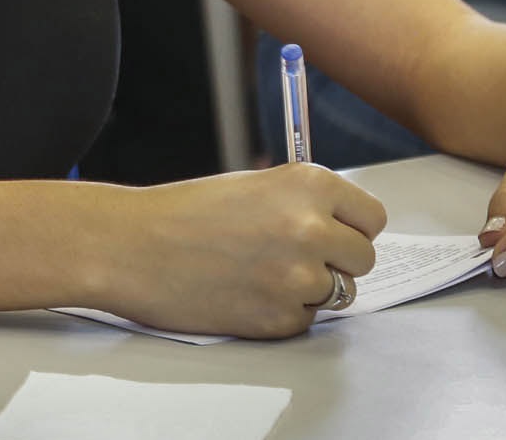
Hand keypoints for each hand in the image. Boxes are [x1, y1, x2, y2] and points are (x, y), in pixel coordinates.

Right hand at [94, 163, 385, 338]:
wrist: (132, 247)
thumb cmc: (183, 212)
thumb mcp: (253, 185)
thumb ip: (302, 204)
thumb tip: (341, 229)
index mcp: (308, 185)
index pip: (373, 217)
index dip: (352, 227)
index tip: (334, 231)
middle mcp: (312, 229)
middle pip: (364, 259)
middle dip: (337, 261)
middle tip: (295, 257)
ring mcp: (299, 278)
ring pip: (339, 293)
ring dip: (310, 288)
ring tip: (262, 273)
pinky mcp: (279, 319)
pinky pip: (305, 320)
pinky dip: (281, 312)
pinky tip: (245, 293)